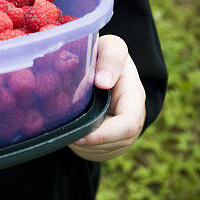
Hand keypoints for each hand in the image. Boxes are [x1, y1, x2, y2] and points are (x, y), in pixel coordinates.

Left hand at [69, 34, 145, 160]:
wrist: (105, 67)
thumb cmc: (105, 55)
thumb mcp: (110, 47)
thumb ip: (111, 58)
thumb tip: (103, 82)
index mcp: (135, 97)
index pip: (128, 125)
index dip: (104, 134)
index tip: (80, 135)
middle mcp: (134, 119)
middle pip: (114, 143)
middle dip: (89, 143)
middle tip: (64, 134)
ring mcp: (125, 133)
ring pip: (104, 150)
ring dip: (83, 146)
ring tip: (65, 130)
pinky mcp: (113, 141)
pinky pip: (98, 152)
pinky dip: (82, 147)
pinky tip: (71, 133)